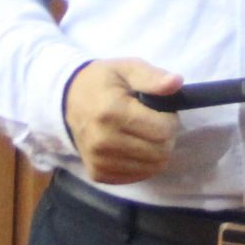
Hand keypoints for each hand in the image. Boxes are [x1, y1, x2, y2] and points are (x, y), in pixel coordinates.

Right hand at [63, 60, 181, 183]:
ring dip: (156, 151)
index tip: (160, 110)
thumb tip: (176, 82)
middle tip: (154, 122)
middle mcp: (102, 141)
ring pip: (153, 167)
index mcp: (111, 112)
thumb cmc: (104, 82)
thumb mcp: (127, 68)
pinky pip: (138, 176)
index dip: (170, 119)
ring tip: (143, 133)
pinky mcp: (98, 174)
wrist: (69, 101)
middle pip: (160, 152)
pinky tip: (133, 146)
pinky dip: (143, 163)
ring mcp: (99, 161)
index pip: (163, 130)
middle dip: (166, 136)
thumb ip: (152, 77)